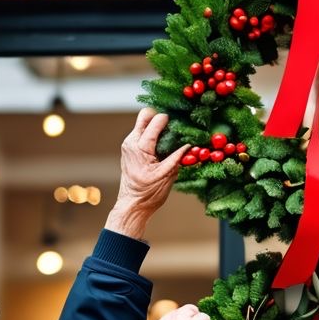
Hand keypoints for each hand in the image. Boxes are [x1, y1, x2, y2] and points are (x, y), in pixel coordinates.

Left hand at [105, 109, 189, 238]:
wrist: (132, 205)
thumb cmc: (148, 193)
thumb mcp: (167, 175)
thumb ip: (177, 157)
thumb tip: (189, 145)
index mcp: (140, 147)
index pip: (155, 122)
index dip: (169, 120)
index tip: (180, 125)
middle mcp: (131, 141)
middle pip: (145, 115)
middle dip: (160, 116)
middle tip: (173, 126)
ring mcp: (129, 144)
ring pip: (143, 123)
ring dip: (157, 126)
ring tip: (171, 137)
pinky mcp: (130, 148)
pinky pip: (142, 133)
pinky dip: (153, 134)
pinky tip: (164, 145)